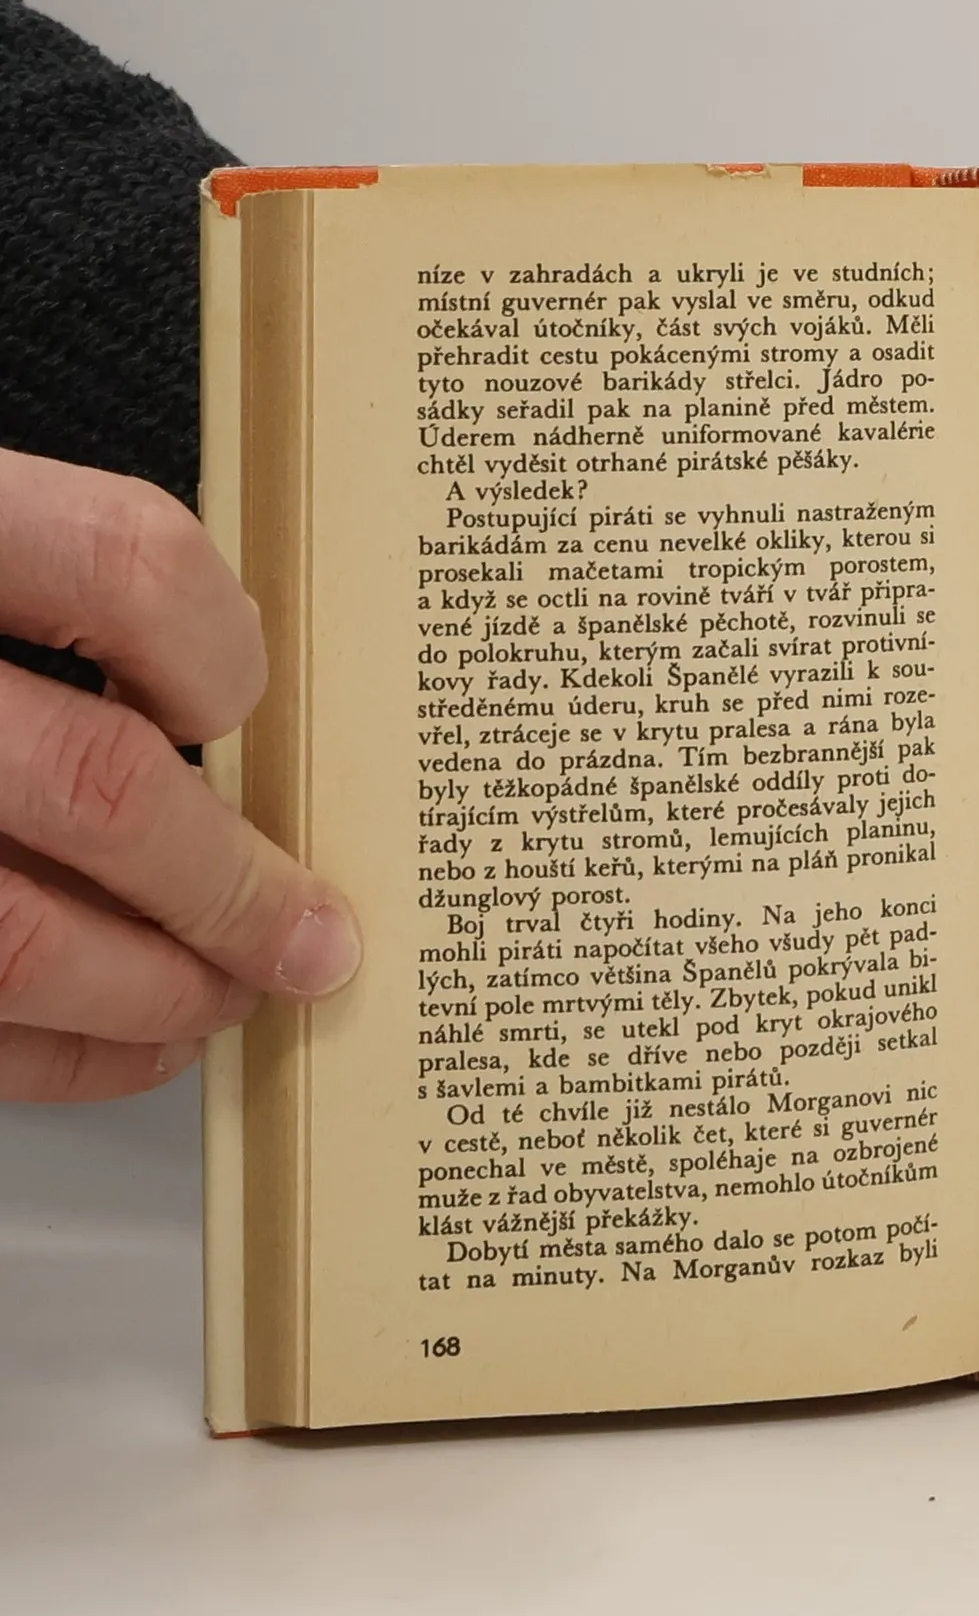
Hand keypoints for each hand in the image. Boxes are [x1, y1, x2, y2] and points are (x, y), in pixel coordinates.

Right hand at [0, 449, 361, 1099]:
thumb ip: (32, 579)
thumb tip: (213, 691)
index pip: (122, 560)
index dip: (217, 646)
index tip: (239, 707)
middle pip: (94, 787)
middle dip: (231, 888)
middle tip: (312, 936)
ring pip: (17, 940)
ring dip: (159, 992)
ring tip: (234, 996)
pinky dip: (62, 1056)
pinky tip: (133, 1045)